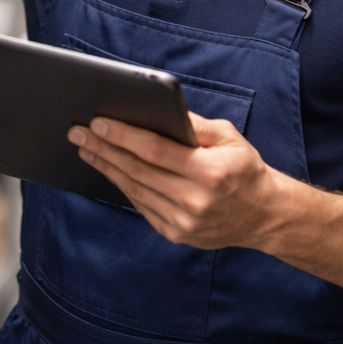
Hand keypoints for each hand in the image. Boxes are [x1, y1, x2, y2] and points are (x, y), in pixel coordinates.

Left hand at [68, 113, 287, 250]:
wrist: (264, 216)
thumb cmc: (244, 170)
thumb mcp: (229, 138)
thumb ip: (195, 125)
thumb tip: (160, 109)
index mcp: (209, 172)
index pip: (155, 151)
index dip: (123, 136)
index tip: (97, 123)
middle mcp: (195, 200)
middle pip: (138, 170)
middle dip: (103, 148)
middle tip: (78, 132)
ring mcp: (184, 221)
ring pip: (135, 189)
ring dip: (106, 167)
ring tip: (86, 148)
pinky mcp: (177, 233)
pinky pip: (142, 206)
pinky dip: (123, 186)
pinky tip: (109, 169)